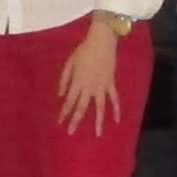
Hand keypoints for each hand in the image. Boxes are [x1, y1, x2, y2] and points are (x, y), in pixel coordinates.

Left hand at [54, 18, 126, 133]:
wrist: (101, 42)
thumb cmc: (83, 51)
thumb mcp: (69, 64)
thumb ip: (64, 80)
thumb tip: (60, 96)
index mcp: (77, 83)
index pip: (69, 102)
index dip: (64, 113)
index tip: (59, 123)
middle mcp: (89, 88)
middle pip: (82, 108)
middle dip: (76, 121)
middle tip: (71, 133)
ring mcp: (101, 87)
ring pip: (100, 107)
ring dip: (99, 121)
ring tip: (98, 134)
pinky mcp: (111, 84)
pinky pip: (114, 99)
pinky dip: (116, 109)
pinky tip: (117, 120)